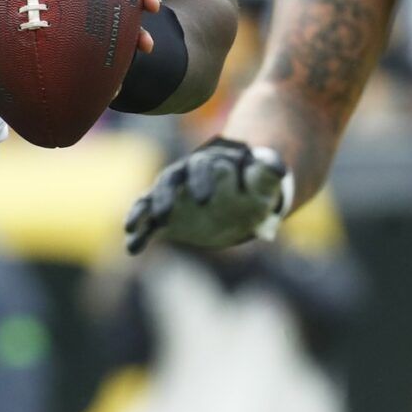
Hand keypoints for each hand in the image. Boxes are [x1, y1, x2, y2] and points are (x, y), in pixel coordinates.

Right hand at [124, 137, 287, 253]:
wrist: (242, 198)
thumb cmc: (253, 185)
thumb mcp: (264, 180)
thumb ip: (268, 172)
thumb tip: (280, 169)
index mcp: (208, 164)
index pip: (200, 168)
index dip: (201, 181)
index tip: (205, 199)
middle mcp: (184, 177)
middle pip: (168, 181)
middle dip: (164, 196)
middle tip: (163, 213)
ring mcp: (173, 198)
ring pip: (151, 199)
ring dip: (142, 212)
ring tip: (131, 227)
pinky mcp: (168, 220)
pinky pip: (149, 225)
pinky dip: (140, 234)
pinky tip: (133, 248)